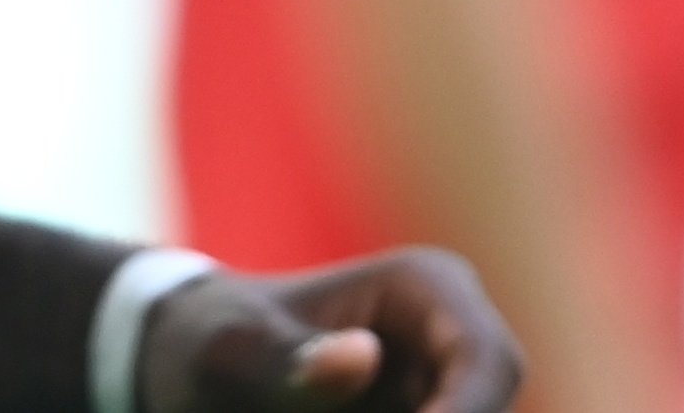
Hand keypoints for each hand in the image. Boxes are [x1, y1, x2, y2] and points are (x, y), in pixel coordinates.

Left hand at [141, 253, 522, 412]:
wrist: (195, 362)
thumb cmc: (215, 340)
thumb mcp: (234, 354)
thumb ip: (292, 365)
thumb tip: (364, 356)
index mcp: (427, 284)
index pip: (488, 361)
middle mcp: (455, 334)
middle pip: (484, 409)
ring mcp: (449, 384)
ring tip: (308, 411)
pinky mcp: (430, 412)